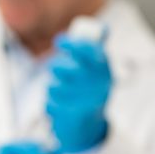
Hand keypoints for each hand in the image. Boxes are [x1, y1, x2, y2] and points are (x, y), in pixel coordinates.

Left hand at [46, 35, 110, 152]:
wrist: (91, 125)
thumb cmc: (91, 90)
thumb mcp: (97, 71)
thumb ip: (93, 51)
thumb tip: (104, 28)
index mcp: (104, 71)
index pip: (90, 51)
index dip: (72, 44)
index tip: (58, 40)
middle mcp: (98, 86)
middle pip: (65, 69)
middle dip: (57, 67)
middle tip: (56, 68)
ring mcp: (85, 102)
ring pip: (54, 86)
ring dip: (53, 86)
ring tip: (61, 90)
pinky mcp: (71, 117)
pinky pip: (50, 102)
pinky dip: (51, 102)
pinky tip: (61, 105)